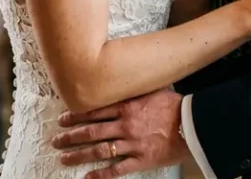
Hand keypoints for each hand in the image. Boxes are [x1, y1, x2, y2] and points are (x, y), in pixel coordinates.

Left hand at [53, 89, 188, 177]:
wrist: (193, 123)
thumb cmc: (175, 106)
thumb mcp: (153, 91)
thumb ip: (134, 90)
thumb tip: (121, 82)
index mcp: (128, 107)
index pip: (94, 111)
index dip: (76, 116)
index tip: (63, 120)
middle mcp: (126, 125)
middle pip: (92, 132)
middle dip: (71, 137)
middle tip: (56, 141)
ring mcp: (132, 144)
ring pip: (99, 150)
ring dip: (79, 155)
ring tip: (64, 158)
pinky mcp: (142, 159)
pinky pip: (118, 169)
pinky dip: (102, 174)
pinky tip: (88, 177)